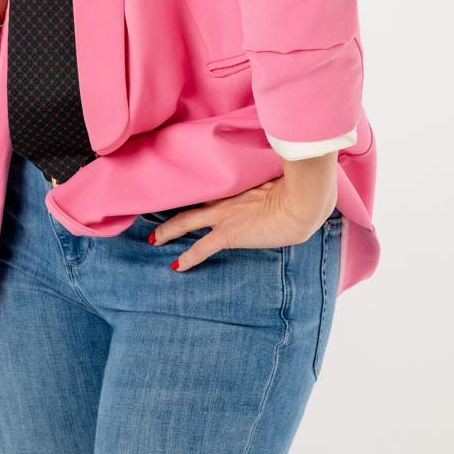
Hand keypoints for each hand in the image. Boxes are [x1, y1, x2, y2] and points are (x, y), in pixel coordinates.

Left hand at [148, 171, 337, 271]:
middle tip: (156, 216)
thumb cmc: (299, 193)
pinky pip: (200, 248)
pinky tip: (176, 266)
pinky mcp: (228, 234)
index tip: (183, 195)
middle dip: (171, 210)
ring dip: (167, 231)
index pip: (209, 189)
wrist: (300, 203)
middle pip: (189, 202)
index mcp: (236, 187)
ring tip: (153, 240)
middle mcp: (224, 199)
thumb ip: (271, 188)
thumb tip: (280, 191)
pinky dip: (187, 257)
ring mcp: (223, 215)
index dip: (195, 194)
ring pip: (185, 222)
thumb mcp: (281, 186)